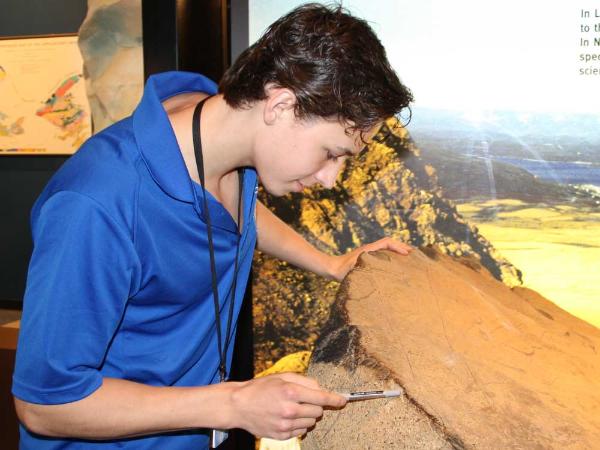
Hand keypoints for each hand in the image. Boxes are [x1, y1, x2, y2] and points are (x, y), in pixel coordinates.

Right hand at [228, 372, 345, 439]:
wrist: (240, 405)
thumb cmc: (261, 388)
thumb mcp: (282, 377)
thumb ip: (304, 381)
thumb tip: (321, 388)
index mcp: (291, 391)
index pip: (321, 397)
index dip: (335, 399)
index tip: (343, 400)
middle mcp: (290, 409)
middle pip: (319, 412)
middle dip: (316, 406)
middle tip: (304, 400)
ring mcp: (285, 424)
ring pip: (311, 423)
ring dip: (307, 416)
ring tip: (293, 408)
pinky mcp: (281, 435)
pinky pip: (301, 431)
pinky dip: (299, 425)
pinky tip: (287, 417)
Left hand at [329, 237, 411, 280]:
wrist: (331, 269)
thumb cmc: (340, 270)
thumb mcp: (352, 268)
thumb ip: (360, 266)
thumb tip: (372, 266)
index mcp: (369, 249)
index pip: (387, 242)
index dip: (398, 246)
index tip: (407, 254)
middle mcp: (370, 250)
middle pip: (389, 243)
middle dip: (402, 247)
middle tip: (414, 254)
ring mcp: (369, 254)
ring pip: (387, 248)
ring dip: (398, 250)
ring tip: (409, 258)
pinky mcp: (368, 259)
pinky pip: (383, 254)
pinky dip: (392, 255)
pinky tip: (396, 265)